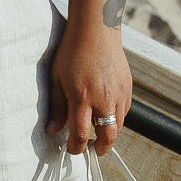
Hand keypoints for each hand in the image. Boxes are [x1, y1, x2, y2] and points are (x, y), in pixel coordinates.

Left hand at [44, 16, 132, 155]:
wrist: (96, 30)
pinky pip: (124, 112)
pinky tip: (106, 116)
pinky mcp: (127, 88)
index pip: (81, 134)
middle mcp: (103, 99)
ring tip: (98, 136)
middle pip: (107, 136)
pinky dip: (116, 119)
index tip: (71, 149)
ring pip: (118, 126)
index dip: (76, 147)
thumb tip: (52, 130)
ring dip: (109, 135)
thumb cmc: (72, 52)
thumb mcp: (57, 79)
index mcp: (82, 97)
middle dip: (99, 149)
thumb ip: (57, 107)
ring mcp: (118, 94)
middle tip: (91, 150)